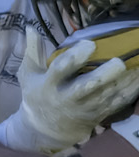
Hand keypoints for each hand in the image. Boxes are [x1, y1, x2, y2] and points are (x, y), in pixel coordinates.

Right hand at [0, 34, 138, 153]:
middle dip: (105, 74)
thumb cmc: (37, 95)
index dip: (75, 57)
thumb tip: (29, 27)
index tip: (90, 44)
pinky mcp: (99, 113)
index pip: (61, 69)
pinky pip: (120, 101)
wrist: (46, 130)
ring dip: (126, 79)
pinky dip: (133, 89)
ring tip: (137, 62)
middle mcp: (68, 97)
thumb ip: (32, 50)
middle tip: (118, 62)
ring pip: (109, 93)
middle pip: (88, 86)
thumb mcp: (28, 74)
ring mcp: (86, 107)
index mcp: (49, 84)